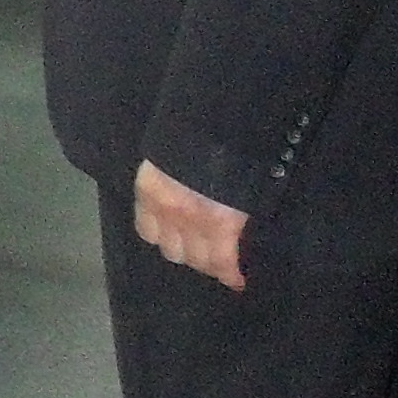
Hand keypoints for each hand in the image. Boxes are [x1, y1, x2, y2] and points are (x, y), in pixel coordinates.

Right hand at [132, 160, 248, 290]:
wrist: (208, 117)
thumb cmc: (240, 154)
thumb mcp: (252, 190)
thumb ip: (243, 218)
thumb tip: (243, 240)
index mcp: (221, 222)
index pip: (222, 264)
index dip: (231, 275)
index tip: (238, 280)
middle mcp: (190, 221)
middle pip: (196, 260)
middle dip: (209, 263)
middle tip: (217, 259)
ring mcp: (164, 208)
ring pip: (170, 250)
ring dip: (184, 251)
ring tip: (193, 245)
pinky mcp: (145, 192)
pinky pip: (146, 230)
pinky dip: (158, 234)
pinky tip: (168, 230)